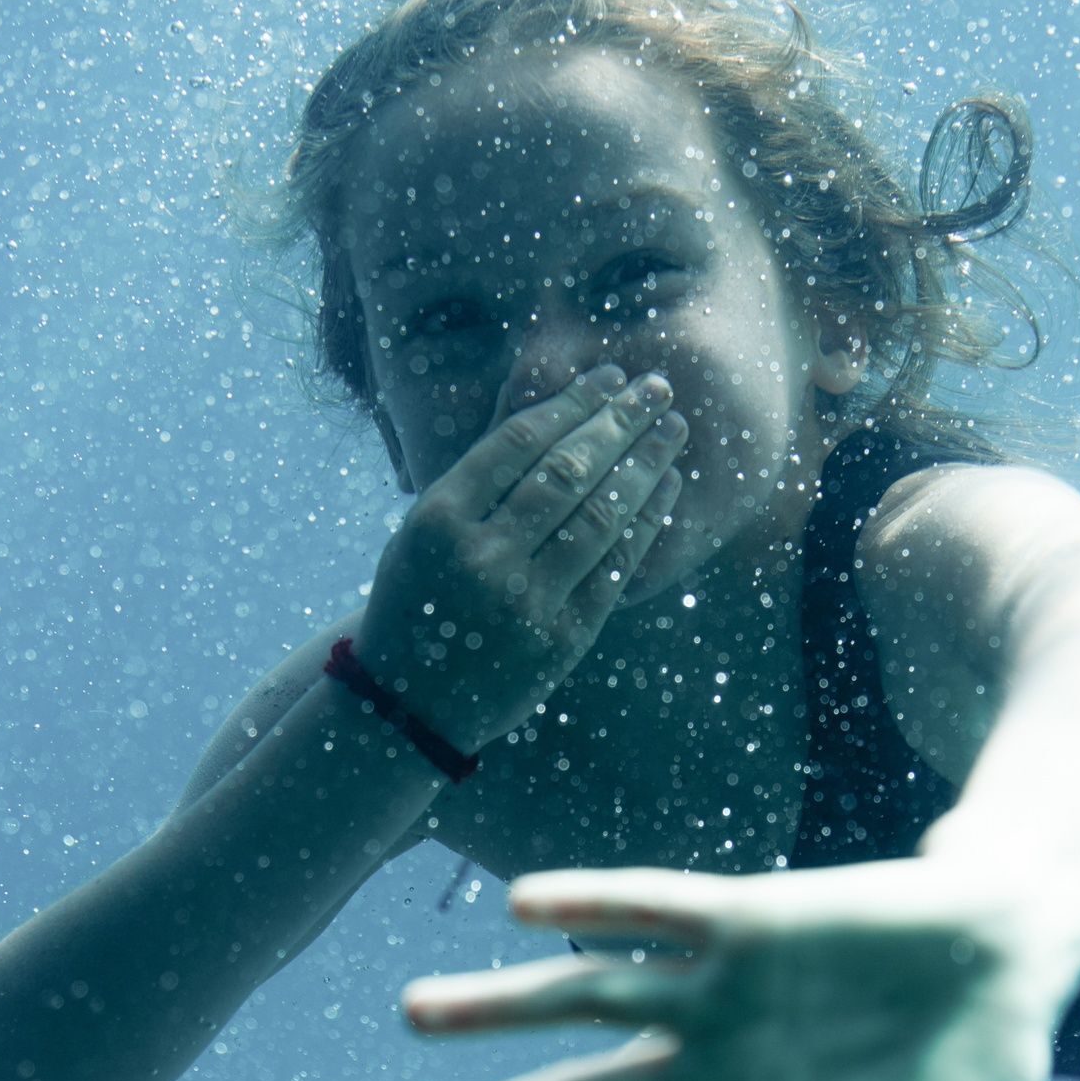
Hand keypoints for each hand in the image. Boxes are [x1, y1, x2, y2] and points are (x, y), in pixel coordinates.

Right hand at [356, 364, 687, 753]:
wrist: (408, 703)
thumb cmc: (420, 597)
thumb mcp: (424, 529)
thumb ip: (480, 476)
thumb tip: (554, 407)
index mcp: (439, 519)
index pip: (519, 442)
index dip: (573, 403)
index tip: (609, 377)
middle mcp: (482, 556)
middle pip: (567, 472)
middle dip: (620, 422)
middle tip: (657, 388)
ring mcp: (525, 601)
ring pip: (599, 516)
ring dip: (644, 465)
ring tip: (672, 429)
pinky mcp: (561, 639)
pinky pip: (614, 568)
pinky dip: (645, 522)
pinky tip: (666, 487)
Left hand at [392, 859, 1079, 1080]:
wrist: (1011, 951)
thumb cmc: (975, 1072)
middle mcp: (719, 1068)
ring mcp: (726, 991)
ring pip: (589, 998)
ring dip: (503, 1005)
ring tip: (414, 1012)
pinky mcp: (751, 917)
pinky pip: (654, 908)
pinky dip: (591, 903)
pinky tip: (522, 903)